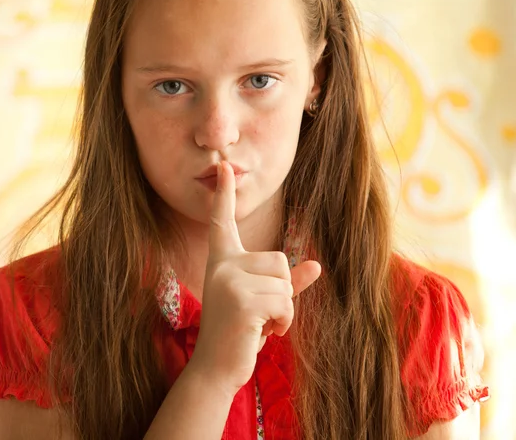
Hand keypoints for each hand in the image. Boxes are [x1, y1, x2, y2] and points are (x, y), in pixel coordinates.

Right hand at [188, 160, 321, 393]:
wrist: (216, 368)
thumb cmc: (239, 331)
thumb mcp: (264, 301)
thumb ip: (288, 282)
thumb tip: (317, 266)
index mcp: (223, 260)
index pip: (222, 221)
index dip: (223, 193)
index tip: (223, 167)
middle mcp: (222, 264)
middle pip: (279, 259)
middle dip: (282, 290)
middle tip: (261, 313)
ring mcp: (229, 280)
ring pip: (285, 282)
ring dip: (284, 310)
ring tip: (260, 324)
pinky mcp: (241, 300)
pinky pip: (285, 301)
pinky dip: (283, 321)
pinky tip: (262, 333)